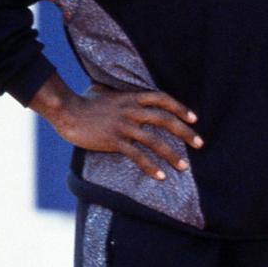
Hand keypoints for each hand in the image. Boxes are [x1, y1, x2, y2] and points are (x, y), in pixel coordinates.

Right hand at [30, 74, 202, 180]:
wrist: (67, 111)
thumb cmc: (86, 101)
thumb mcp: (107, 90)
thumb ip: (122, 92)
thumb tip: (127, 91)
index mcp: (133, 97)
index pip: (163, 99)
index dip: (180, 108)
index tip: (194, 118)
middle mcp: (132, 110)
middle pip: (165, 120)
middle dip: (185, 132)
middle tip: (200, 144)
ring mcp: (124, 126)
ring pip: (154, 140)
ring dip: (171, 154)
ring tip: (183, 166)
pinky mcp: (114, 140)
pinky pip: (137, 155)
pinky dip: (150, 166)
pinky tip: (160, 176)